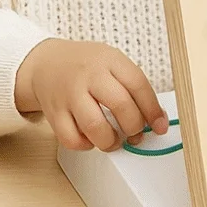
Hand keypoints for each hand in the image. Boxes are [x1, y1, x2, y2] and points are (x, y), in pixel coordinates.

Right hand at [15, 39, 168, 151]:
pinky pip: (71, 139)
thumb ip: (134, 87)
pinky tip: (90, 139)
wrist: (46, 63)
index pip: (138, 85)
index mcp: (109, 60)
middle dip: (134, 127)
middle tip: (135, 134)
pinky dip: (85, 146)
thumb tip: (157, 120)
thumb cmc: (87, 67)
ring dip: (110, 141)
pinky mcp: (54, 112)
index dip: (153, 110)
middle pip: (120, 105)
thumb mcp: (112, 64)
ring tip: (113, 140)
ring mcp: (69, 94)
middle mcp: (89, 75)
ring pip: (95, 126)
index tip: (160, 126)